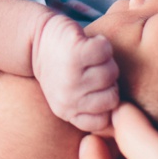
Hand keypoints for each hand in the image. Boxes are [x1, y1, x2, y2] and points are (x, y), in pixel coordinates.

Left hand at [33, 14, 118, 131]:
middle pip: (113, 96)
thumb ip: (90, 108)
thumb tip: (124, 115)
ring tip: (87, 56)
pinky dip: (101, 43)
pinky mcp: (75, 51)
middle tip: (89, 68)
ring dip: (104, 60)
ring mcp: (71, 76)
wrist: (33, 38)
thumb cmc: (59, 66)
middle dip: (107, 80)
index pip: (105, 120)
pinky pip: (106, 51)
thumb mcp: (68, 95)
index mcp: (66, 112)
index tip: (93, 87)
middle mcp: (68, 98)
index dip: (104, 100)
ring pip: (112, 73)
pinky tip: (87, 42)